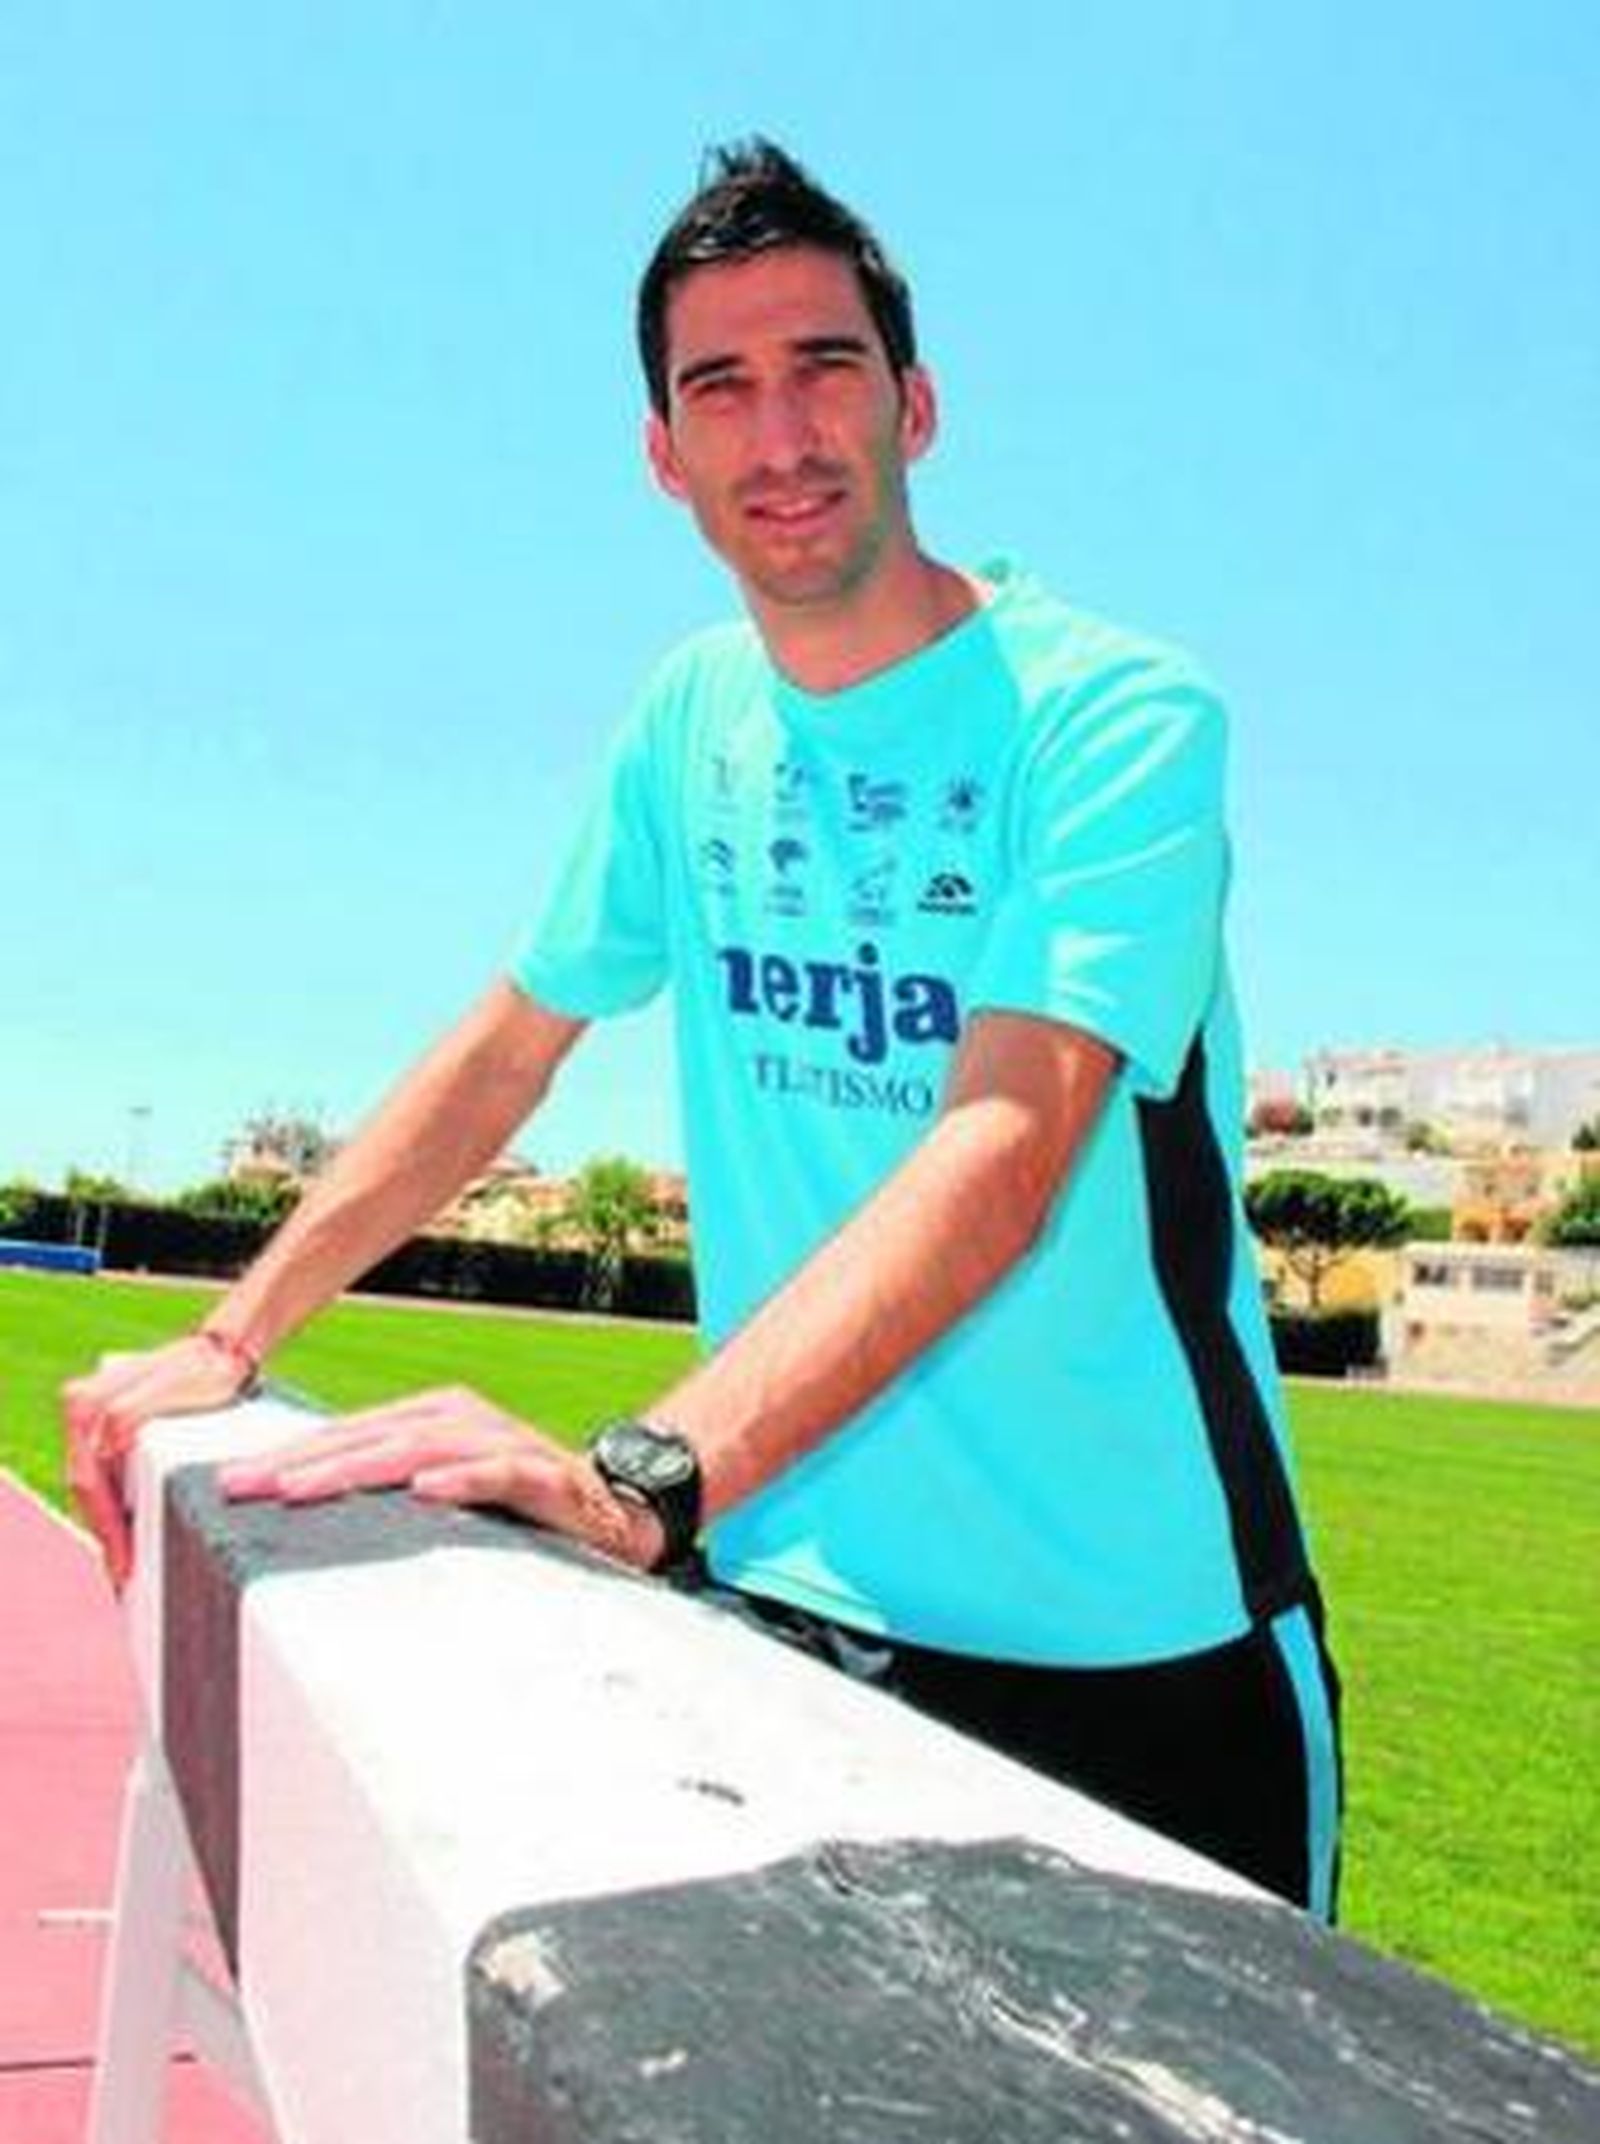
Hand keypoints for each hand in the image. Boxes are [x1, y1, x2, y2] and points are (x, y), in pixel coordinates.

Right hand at [62, 1333, 257, 1590]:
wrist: (225, 1354)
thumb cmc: (204, 1373)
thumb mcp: (169, 1392)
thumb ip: (129, 1416)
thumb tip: (105, 1447)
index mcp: (87, 1405)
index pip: (89, 1481)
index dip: (105, 1528)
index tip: (123, 1564)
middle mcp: (82, 1412)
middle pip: (89, 1490)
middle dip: (106, 1535)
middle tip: (125, 1577)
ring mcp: (96, 1422)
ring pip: (98, 1488)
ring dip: (111, 1525)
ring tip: (128, 1564)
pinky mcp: (115, 1431)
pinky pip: (111, 1478)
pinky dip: (121, 1507)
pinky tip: (135, 1533)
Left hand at [217, 1385, 665, 1570]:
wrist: (614, 1516)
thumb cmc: (514, 1511)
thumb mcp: (442, 1495)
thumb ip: (387, 1495)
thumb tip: (301, 1512)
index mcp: (430, 1419)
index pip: (346, 1435)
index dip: (286, 1458)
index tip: (224, 1486)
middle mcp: (461, 1419)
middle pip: (369, 1436)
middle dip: (300, 1463)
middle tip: (241, 1489)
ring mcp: (503, 1443)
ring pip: (420, 1449)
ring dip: (359, 1467)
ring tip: (304, 1490)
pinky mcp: (544, 1475)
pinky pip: (499, 1473)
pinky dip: (462, 1480)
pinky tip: (424, 1492)